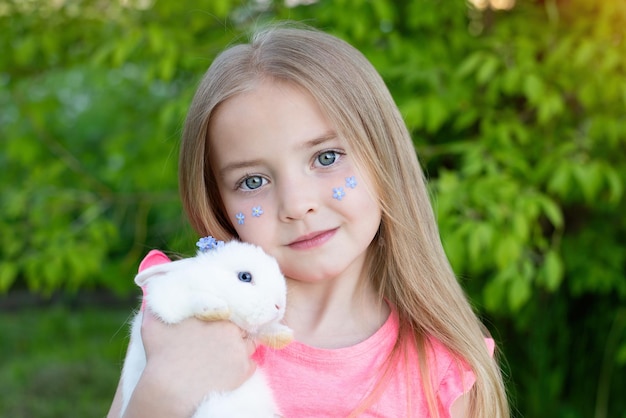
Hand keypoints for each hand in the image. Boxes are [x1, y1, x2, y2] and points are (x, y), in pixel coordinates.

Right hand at [123, 312, 256, 417]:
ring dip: (242, 347)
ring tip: (229, 354)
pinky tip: (229, 370)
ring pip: (250, 343)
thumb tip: (154, 292)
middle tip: (225, 338)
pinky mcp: (244, 369)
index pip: (230, 307)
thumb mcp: (153, 324)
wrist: (172, 388)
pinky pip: (251, 364)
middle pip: (241, 324)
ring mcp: (239, 348)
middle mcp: (230, 328)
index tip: (221, 320)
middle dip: (235, 329)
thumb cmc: (161, 356)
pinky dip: (243, 367)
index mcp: (214, 314)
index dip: (227, 314)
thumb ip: (156, 306)